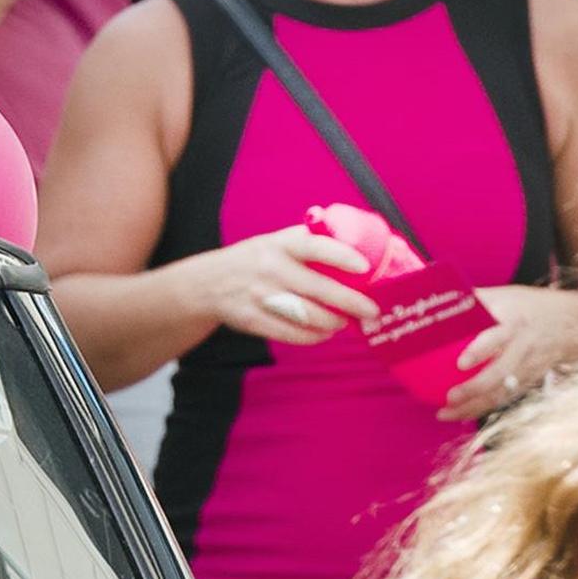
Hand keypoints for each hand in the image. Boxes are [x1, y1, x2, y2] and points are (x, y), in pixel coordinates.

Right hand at [196, 226, 378, 344]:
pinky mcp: (253, 320)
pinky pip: (294, 334)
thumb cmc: (254, 261)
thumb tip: (355, 241)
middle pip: (320, 290)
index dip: (342, 256)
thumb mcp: (274, 242)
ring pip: (310, 317)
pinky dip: (315, 337)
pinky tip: (322, 332)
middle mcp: (269, 268)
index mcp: (278, 245)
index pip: (314, 246)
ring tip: (343, 321)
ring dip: (334, 323)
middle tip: (371, 310)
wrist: (206, 284)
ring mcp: (260, 296)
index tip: (364, 267)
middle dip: (353, 303)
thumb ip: (308, 242)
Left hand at [441, 285, 577, 420]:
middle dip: (475, 388)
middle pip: (501, 373)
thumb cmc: (532, 306)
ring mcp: (530, 369)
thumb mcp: (506, 296)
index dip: (480, 351)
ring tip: (446, 414)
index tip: (461, 363)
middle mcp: (524, 349)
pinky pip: (506, 398)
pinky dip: (485, 408)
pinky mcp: (531, 381)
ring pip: (503, 392)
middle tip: (449, 397)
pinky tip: (462, 414)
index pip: (497, 338)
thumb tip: (439, 296)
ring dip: (475, 406)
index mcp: (515, 324)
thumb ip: (476, 298)